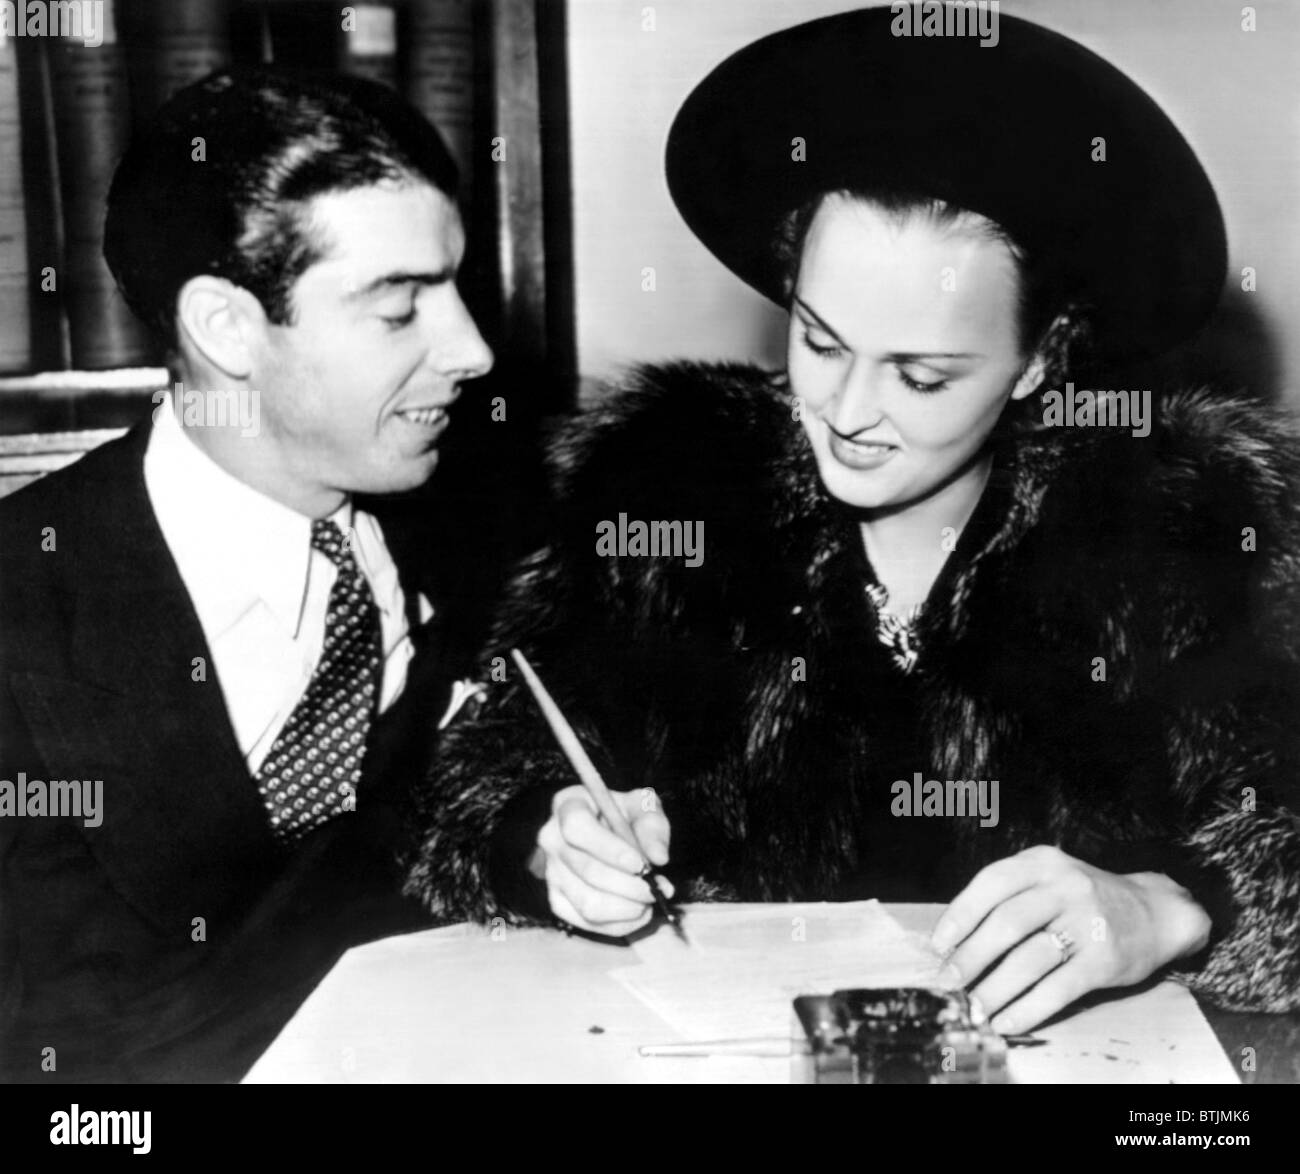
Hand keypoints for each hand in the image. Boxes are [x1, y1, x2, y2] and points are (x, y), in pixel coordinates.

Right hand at [530, 784, 672, 937]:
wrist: (608, 831)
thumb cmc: (624, 815)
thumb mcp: (643, 807)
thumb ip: (652, 827)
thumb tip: (659, 858)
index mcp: (568, 805)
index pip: (578, 829)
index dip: (610, 850)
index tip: (640, 864)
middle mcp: (552, 840)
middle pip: (587, 871)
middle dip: (630, 886)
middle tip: (658, 888)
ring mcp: (552, 874)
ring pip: (588, 903)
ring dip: (628, 908)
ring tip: (650, 898)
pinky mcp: (557, 902)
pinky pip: (588, 922)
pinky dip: (620, 924)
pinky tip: (638, 910)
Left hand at [930, 845, 1211, 1034]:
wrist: (1155, 912)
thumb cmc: (1084, 898)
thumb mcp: (1048, 878)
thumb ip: (1009, 897)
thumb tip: (956, 942)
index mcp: (1042, 862)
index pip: (990, 883)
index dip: (959, 915)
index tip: (939, 944)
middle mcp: (1064, 886)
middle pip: (1006, 923)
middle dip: (971, 956)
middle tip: (951, 980)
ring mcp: (1087, 922)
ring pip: (1029, 959)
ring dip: (995, 988)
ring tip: (975, 1007)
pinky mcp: (1104, 960)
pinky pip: (1057, 989)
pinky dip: (1027, 1008)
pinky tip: (1007, 1020)